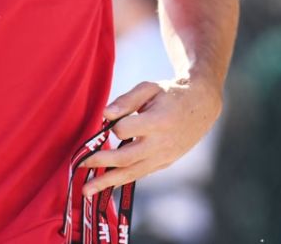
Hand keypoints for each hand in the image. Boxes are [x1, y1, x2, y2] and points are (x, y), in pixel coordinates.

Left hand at [79, 77, 222, 195]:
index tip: (109, 120)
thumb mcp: (150, 88)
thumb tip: (105, 115)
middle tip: (79, 166)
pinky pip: (141, 174)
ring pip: (132, 173)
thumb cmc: (170, 94)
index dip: (113, 126)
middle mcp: (161, 144)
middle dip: (100, 163)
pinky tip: (106, 186)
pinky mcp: (165, 163)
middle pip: (126, 158)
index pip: (125, 130)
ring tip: (86, 191)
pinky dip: (122, 181)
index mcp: (158, 122)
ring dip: (107, 182)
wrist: (201, 107)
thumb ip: (126, 100)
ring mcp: (164, 157)